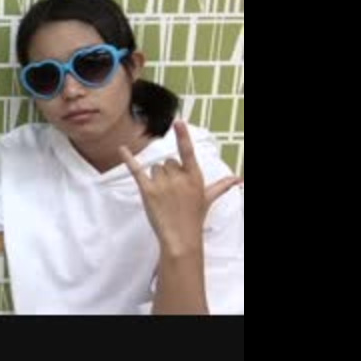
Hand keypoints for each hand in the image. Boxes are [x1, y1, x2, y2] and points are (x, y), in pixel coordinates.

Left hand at [119, 120, 241, 255]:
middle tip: (172, 193)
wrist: (181, 238)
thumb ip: (221, 186)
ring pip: (154, 168)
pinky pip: (137, 170)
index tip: (178, 122)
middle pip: (167, 162)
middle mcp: (179, 178)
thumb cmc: (194, 217)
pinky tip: (122, 149)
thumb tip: (238, 179)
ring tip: (163, 196)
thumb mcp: (208, 199)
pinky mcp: (148, 191)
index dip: (183, 136)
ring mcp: (163, 185)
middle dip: (168, 174)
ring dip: (156, 179)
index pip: (188, 152)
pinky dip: (128, 159)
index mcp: (195, 177)